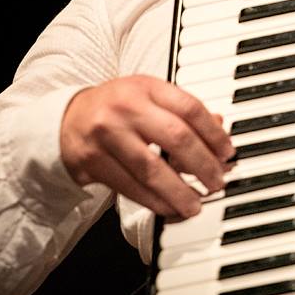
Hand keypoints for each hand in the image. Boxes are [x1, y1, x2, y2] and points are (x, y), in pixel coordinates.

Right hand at [59, 75, 235, 218]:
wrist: (66, 119)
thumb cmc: (116, 108)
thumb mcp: (149, 98)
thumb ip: (183, 111)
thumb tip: (220, 128)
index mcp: (146, 87)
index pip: (190, 108)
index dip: (214, 134)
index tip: (228, 153)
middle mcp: (127, 107)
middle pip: (176, 138)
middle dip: (203, 165)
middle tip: (217, 181)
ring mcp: (107, 134)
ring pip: (152, 169)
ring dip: (179, 191)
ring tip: (196, 204)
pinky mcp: (93, 161)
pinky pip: (130, 187)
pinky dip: (154, 201)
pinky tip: (169, 207)